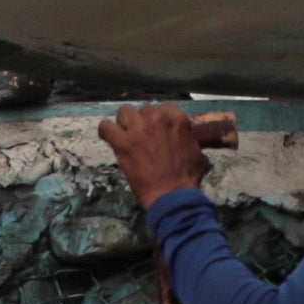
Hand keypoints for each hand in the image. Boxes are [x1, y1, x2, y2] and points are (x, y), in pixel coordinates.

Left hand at [100, 102, 233, 206]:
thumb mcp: (198, 155)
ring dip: (125, 121)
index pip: (165, 107)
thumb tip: (190, 139)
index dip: (159, 118)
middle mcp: (158, 119)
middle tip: (142, 136)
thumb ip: (190, 141)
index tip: (158, 129)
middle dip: (143, 121)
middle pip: (145, 109)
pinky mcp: (123, 143)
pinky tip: (109, 137)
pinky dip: (106, 130)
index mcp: (177, 120)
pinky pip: (106, 127)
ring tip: (125, 133)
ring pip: (125, 111)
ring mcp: (139, 130)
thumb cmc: (188, 178)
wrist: (172, 195)